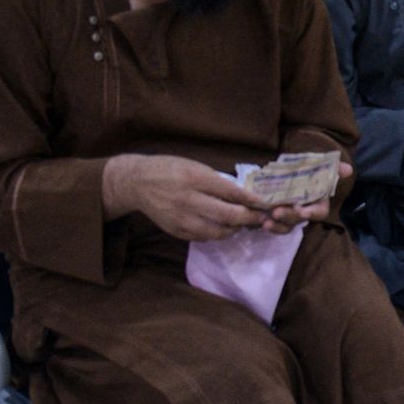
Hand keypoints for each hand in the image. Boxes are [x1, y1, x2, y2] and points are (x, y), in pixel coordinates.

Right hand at [103, 154, 268, 241]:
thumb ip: (218, 181)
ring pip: (217, 232)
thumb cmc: (170, 169)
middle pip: (227, 215)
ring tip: (240, 224)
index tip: (267, 204)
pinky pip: (203, 238)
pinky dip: (216, 234)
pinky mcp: (175, 231)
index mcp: (195, 178)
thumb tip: (244, 195)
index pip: (231, 192)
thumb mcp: (195, 166)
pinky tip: (220, 227)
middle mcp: (188, 199)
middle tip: (260, 218)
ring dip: (233, 229)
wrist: (137, 183)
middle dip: (249, 218)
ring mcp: (181, 218)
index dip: (253, 201)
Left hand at [257, 161, 352, 233]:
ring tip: (265, 221)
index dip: (312, 213)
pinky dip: (269, 226)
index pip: (319, 212)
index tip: (303, 212)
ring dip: (277, 226)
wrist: (284, 169)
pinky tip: (260, 221)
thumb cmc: (304, 167)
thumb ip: (332, 167)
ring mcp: (290, 216)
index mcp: (317, 201)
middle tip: (276, 212)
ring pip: (287, 226)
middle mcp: (305, 211)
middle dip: (289, 216)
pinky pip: (275, 226)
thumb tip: (349, 170)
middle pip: (299, 219)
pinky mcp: (276, 217)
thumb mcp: (316, 163)